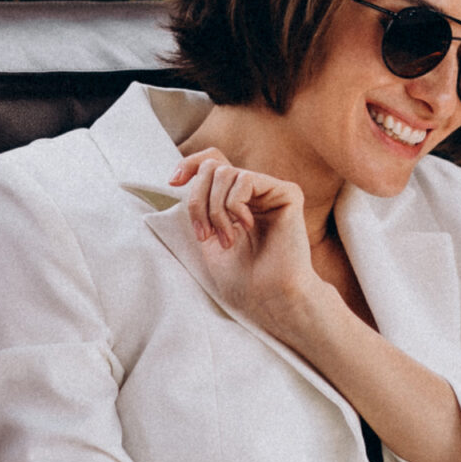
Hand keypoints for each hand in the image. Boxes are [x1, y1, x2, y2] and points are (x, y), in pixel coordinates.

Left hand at [169, 149, 322, 335]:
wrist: (269, 298)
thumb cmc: (243, 280)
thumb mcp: (208, 240)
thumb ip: (200, 208)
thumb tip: (179, 179)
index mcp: (236, 202)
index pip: (212, 162)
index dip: (189, 164)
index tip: (173, 183)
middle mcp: (254, 193)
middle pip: (212, 167)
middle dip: (198, 201)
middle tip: (205, 236)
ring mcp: (271, 192)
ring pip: (224, 173)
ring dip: (215, 209)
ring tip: (227, 240)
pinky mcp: (287, 193)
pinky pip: (246, 179)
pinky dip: (235, 205)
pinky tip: (247, 227)